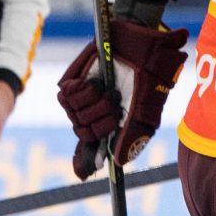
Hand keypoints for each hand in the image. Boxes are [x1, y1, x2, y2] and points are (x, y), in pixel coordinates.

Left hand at [58, 18, 189, 176]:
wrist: (141, 42)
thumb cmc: (149, 73)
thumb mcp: (146, 107)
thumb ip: (132, 136)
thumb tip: (118, 163)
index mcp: (114, 122)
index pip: (94, 147)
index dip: (86, 161)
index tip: (81, 173)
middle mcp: (96, 112)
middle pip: (85, 133)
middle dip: (101, 122)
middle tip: (116, 106)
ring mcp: (83, 98)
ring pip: (75, 115)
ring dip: (93, 104)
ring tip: (108, 90)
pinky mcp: (73, 81)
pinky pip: (67, 97)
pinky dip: (82, 91)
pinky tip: (94, 82)